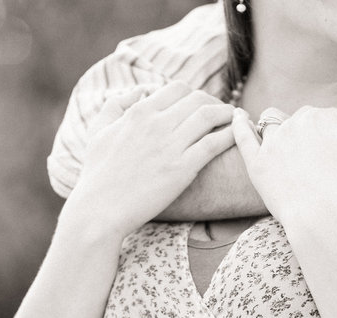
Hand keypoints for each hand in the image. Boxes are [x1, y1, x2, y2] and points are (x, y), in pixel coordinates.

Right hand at [69, 82, 235, 238]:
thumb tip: (139, 91)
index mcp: (139, 112)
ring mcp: (171, 145)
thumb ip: (116, 105)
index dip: (194, 94)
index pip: (177, 89)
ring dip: (229, 114)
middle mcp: (157, 123)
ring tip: (238, 121)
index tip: (202, 105)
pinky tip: (238, 137)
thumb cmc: (97, 174)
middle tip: (224, 114)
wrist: (101, 209)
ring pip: (210, 116)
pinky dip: (231, 135)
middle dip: (215, 103)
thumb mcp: (99, 132)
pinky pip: (215, 143)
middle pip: (198, 99)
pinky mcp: (183, 168)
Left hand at [233, 91, 336, 221]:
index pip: (332, 119)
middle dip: (314, 133)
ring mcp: (271, 143)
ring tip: (288, 142)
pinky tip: (237, 115)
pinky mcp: (256, 164)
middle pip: (304, 120)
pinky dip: (239, 125)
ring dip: (281, 127)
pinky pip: (244, 138)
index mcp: (319, 117)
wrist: (319, 215)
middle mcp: (292, 123)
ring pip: (274, 124)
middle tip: (324, 162)